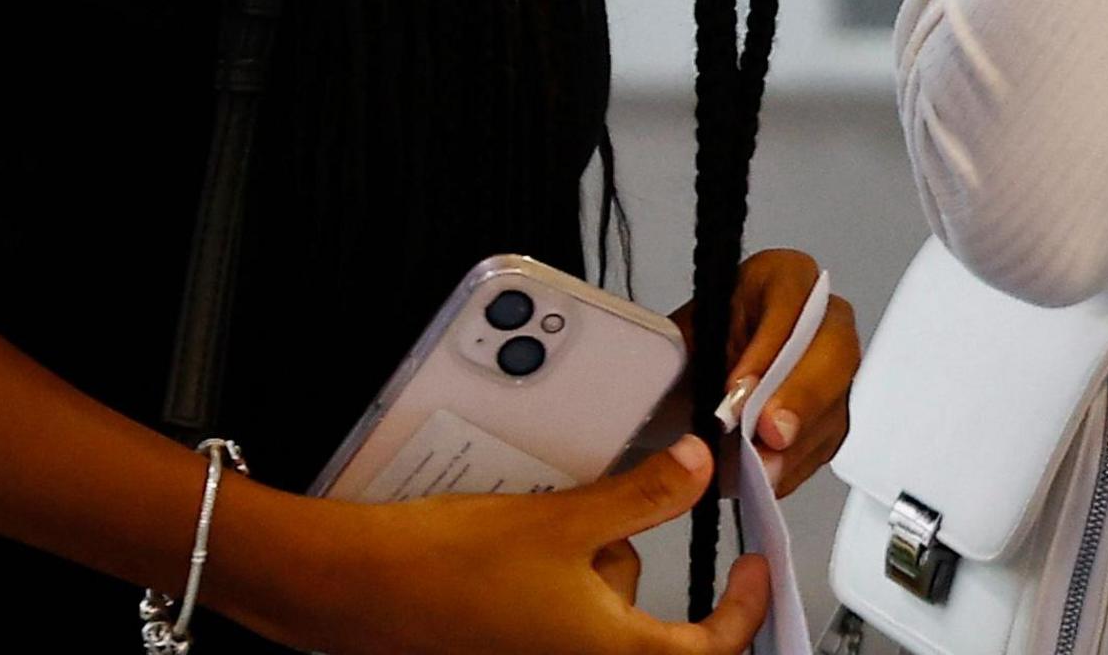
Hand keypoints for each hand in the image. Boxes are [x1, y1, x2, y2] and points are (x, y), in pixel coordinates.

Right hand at [218, 435, 772, 653]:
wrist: (355, 589)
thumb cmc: (445, 569)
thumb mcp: (564, 519)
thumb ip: (643, 495)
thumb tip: (696, 471)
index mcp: (608, 652)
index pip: (709, 650)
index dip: (742, 610)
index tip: (752, 572)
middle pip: (646, 628)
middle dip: (628, 569)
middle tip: (601, 523)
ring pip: (599, 618)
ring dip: (586, 573)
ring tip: (540, 533)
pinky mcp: (506, 653)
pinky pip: (556, 622)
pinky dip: (550, 586)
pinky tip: (514, 557)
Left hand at [685, 246, 859, 495]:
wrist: (682, 387)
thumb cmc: (682, 355)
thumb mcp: (679, 343)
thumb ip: (697, 361)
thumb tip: (720, 401)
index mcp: (777, 277)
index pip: (790, 296)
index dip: (769, 344)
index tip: (739, 388)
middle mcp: (814, 316)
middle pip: (833, 346)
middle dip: (801, 394)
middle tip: (771, 431)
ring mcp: (829, 366)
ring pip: (838, 397)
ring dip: (801, 438)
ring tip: (763, 468)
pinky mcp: (830, 411)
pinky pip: (828, 438)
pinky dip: (798, 462)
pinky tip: (769, 477)